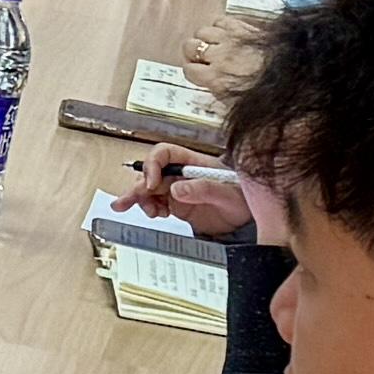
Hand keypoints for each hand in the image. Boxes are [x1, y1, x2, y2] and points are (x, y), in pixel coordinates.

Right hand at [126, 148, 252, 241]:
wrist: (246, 219)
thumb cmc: (242, 199)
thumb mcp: (228, 194)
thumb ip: (204, 189)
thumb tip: (176, 189)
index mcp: (192, 163)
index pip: (164, 154)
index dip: (153, 165)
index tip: (152, 184)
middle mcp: (180, 173)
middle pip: (151, 173)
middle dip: (137, 186)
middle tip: (126, 202)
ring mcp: (176, 188)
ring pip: (148, 188)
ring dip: (139, 199)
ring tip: (146, 212)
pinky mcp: (175, 204)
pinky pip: (154, 202)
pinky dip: (149, 208)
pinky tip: (156, 215)